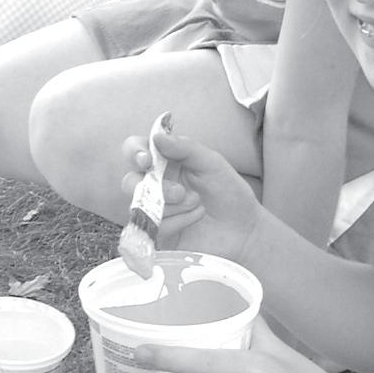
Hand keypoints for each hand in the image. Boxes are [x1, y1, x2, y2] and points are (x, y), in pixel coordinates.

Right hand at [121, 124, 262, 262]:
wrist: (243, 230)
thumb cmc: (229, 193)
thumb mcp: (212, 163)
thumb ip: (186, 148)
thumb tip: (157, 138)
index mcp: (165, 162)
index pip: (135, 150)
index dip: (134, 153)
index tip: (147, 160)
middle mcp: (155, 185)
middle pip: (130, 182)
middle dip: (156, 187)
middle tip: (180, 192)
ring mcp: (154, 211)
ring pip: (141, 206)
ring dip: (172, 206)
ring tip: (197, 205)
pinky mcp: (157, 234)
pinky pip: (153, 227)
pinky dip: (177, 222)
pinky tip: (195, 219)